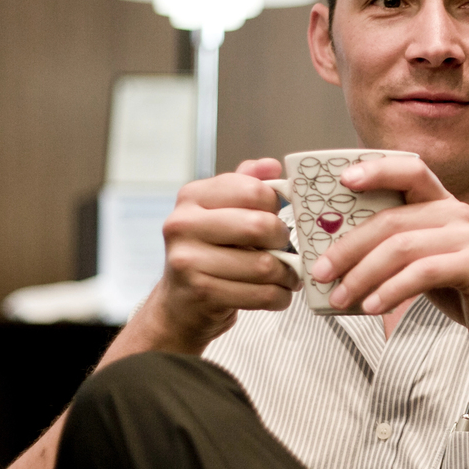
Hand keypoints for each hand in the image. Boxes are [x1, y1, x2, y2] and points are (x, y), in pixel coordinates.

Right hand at [129, 159, 298, 353]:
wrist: (181, 303)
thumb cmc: (209, 252)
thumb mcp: (222, 211)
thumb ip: (247, 184)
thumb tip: (272, 165)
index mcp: (192, 196)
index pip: (253, 190)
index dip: (275, 205)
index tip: (276, 216)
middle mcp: (183, 224)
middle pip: (260, 226)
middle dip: (283, 240)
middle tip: (285, 248)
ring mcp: (188, 260)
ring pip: (264, 265)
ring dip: (287, 274)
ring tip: (287, 275)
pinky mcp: (201, 292)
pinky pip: (261, 294)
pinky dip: (279, 297)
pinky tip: (277, 294)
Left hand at [312, 154, 468, 359]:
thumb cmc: (463, 291)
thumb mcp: (427, 260)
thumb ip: (396, 249)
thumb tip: (338, 255)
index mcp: (444, 204)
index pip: (410, 171)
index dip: (376, 169)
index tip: (341, 179)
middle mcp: (458, 212)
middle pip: (390, 219)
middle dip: (348, 246)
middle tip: (320, 272)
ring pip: (400, 246)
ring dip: (362, 274)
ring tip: (339, 297)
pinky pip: (422, 273)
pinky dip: (391, 290)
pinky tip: (372, 306)